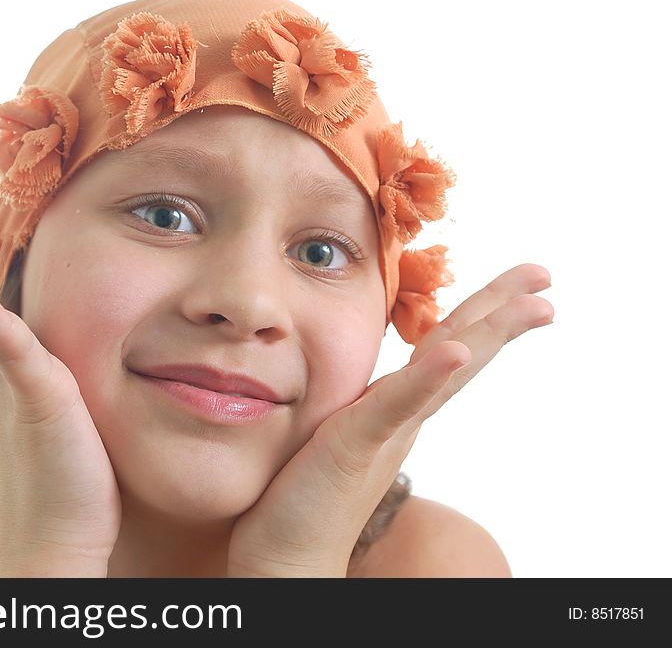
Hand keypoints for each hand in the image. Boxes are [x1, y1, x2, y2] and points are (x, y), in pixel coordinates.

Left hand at [227, 264, 553, 576]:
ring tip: (533, 303)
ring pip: (445, 372)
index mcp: (397, 408)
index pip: (448, 348)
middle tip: (546, 275)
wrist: (286, 556)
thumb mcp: (338, 430)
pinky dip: (428, 377)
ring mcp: (386, 432)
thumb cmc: (305, 494)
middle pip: (462, 350)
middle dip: (504, 310)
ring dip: (489, 334)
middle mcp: (404, 418)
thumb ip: (363, 404)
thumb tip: (370, 380)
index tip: (523, 283)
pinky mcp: (355, 446)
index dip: (484, 313)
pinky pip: (394, 405)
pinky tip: (459, 351)